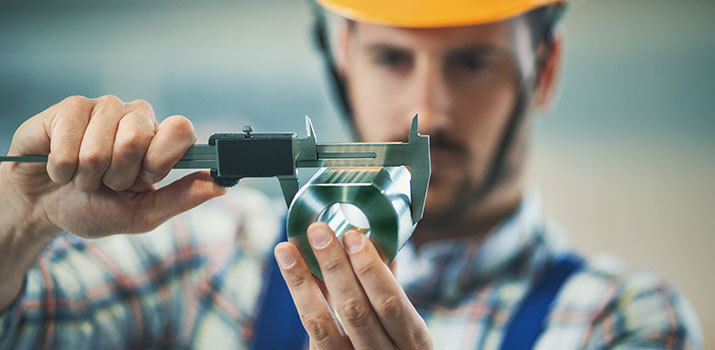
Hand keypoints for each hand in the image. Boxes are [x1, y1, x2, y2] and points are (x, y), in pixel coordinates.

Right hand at [0, 95, 226, 238]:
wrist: (42, 207)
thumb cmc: (95, 207)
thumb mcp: (143, 213)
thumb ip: (182, 198)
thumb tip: (221, 185)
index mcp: (160, 141)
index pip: (181, 130)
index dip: (161, 159)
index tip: (145, 178)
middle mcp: (136, 118)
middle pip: (140, 138)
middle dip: (119, 175)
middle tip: (109, 182)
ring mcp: (104, 109)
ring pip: (101, 146)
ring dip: (88, 175)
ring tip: (84, 176)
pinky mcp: (70, 107)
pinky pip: (70, 140)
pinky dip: (62, 167)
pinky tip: (60, 167)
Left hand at [274, 223, 432, 348]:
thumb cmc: (394, 340)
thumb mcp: (403, 319)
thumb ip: (389, 283)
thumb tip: (374, 237)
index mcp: (412, 340)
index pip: (390, 303)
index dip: (371, 270)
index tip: (353, 236)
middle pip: (354, 311)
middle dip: (334, 266)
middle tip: (319, 232)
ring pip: (322, 324)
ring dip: (303, 281)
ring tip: (287, 249)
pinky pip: (310, 330)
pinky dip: (300, 296)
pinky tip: (290, 271)